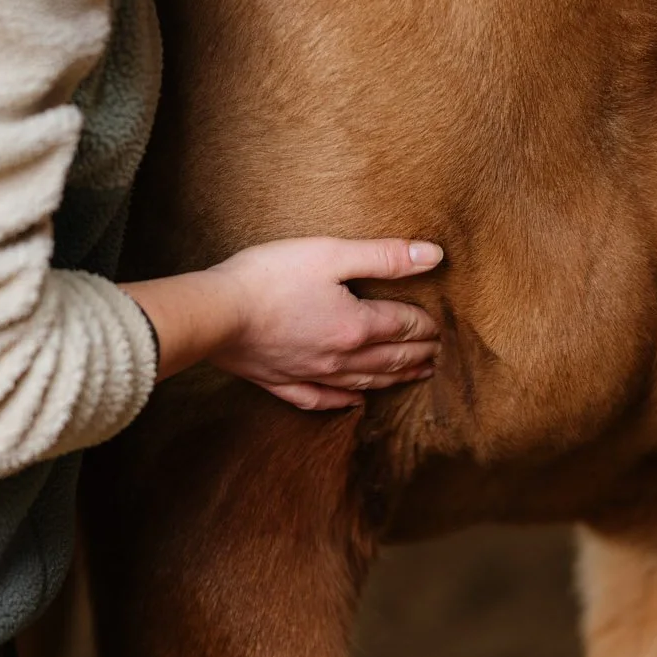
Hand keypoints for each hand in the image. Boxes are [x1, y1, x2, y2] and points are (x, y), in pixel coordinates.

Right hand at [126, 237, 445, 410]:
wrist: (215, 313)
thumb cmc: (270, 277)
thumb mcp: (331, 254)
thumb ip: (384, 256)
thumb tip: (434, 255)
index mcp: (357, 327)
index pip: (403, 327)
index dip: (426, 325)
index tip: (440, 326)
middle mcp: (341, 359)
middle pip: (390, 360)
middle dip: (418, 355)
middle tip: (438, 355)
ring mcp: (311, 374)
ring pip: (364, 383)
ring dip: (394, 380)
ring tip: (414, 377)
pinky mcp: (282, 382)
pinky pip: (321, 399)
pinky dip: (343, 403)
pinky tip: (354, 403)